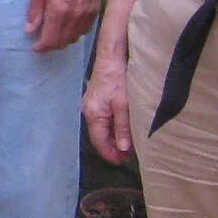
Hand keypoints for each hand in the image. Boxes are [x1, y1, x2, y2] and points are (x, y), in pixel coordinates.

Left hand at [26, 0, 103, 52]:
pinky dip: (75, 33)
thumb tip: (30, 30)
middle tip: (42, 39)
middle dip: (51, 44)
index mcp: (58, 12)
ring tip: (54, 33)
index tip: (35, 47)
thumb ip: (35, 11)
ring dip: (63, 40)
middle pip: (62, 42)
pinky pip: (85, 31)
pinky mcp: (96, 12)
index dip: (41, 47)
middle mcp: (74, 18)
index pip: (50, 40)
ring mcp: (87, 16)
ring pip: (74, 39)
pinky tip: (68, 25)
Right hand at [83, 48, 133, 163]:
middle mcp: (89, 110)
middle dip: (113, 147)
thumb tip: (123, 148)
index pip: (99, 141)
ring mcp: (92, 103)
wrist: (112, 55)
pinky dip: (113, 126)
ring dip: (114, 136)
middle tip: (129, 155)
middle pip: (99, 135)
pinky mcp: (98, 97)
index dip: (110, 154)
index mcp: (93, 114)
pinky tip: (123, 127)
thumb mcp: (124, 106)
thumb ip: (123, 128)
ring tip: (129, 143)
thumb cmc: (118, 79)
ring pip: (102, 127)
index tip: (122, 162)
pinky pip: (104, 117)